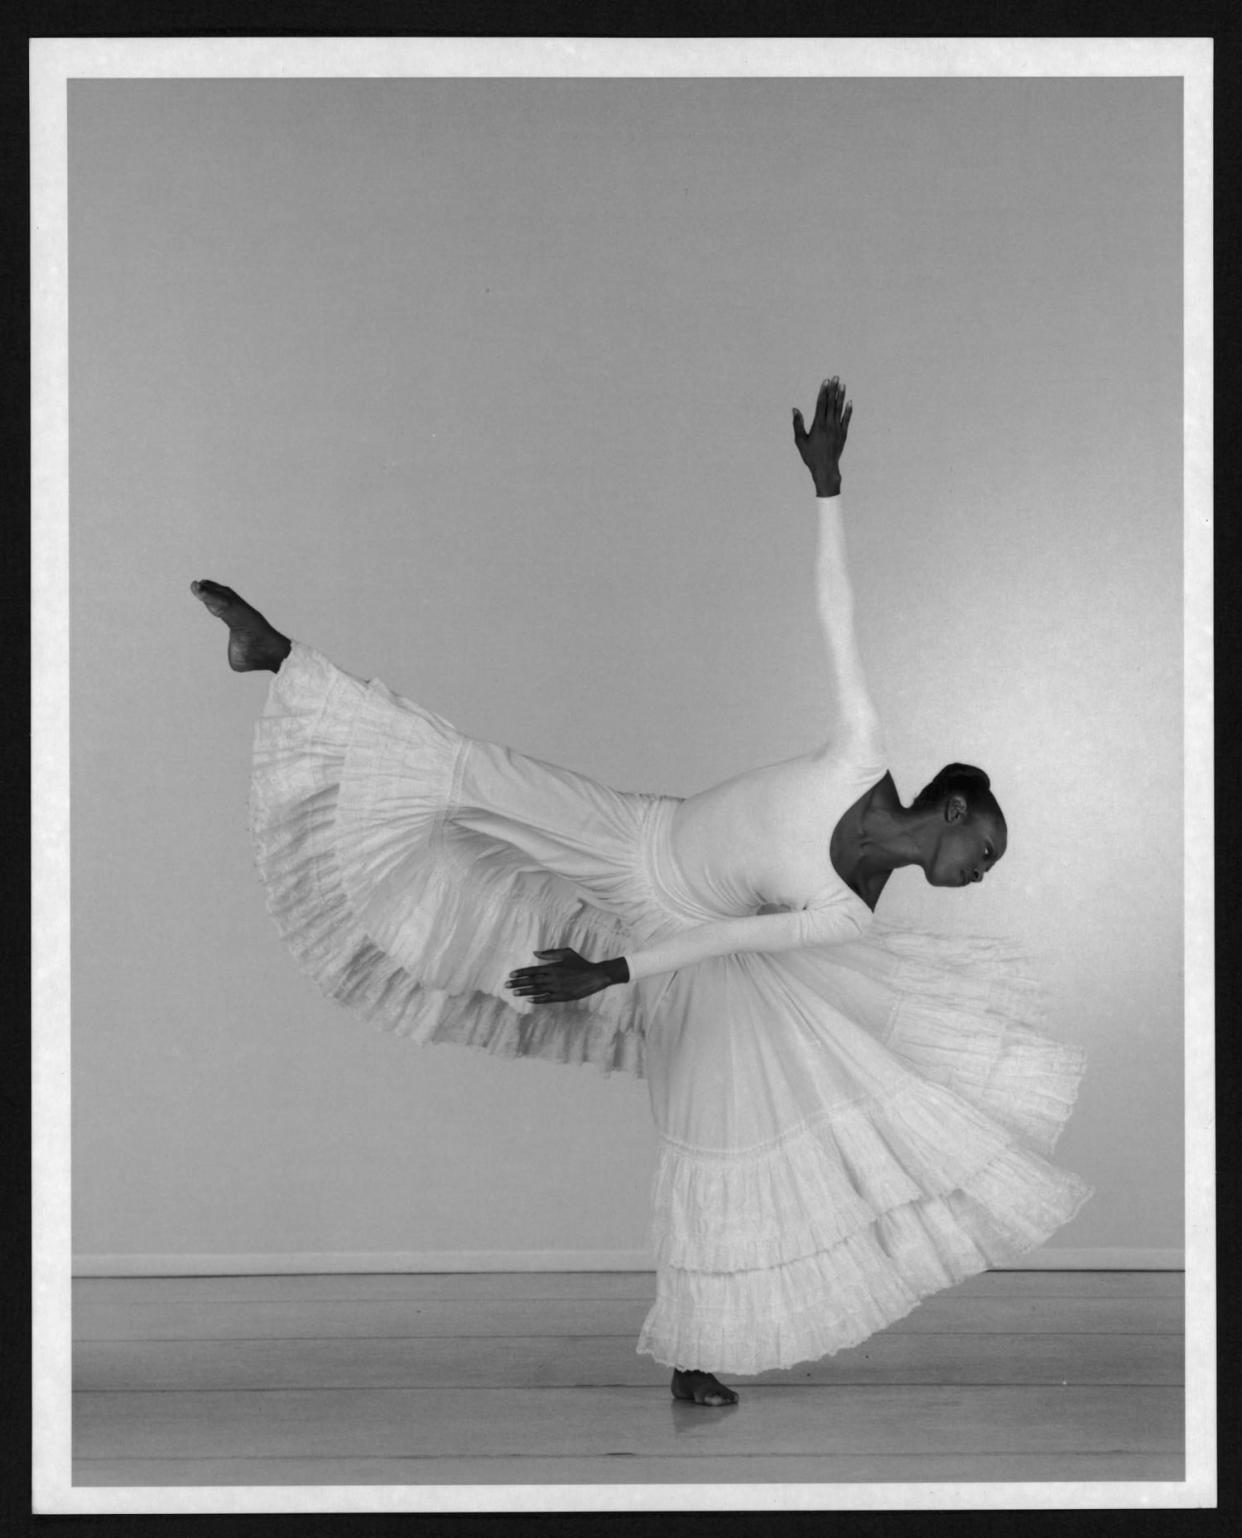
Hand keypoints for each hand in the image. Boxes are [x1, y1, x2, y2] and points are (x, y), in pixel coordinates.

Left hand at [506, 948, 612, 1004]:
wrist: (595, 976)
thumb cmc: (580, 963)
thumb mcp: (566, 953)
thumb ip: (550, 953)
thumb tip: (534, 953)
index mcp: (553, 967)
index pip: (533, 970)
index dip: (521, 973)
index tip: (510, 975)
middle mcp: (553, 978)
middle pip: (532, 981)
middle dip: (518, 983)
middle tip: (506, 985)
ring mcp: (557, 988)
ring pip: (537, 990)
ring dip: (525, 991)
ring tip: (514, 993)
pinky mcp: (563, 996)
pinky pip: (547, 999)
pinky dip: (538, 999)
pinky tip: (529, 1000)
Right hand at [793, 376, 851, 493]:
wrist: (825, 468)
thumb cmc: (810, 455)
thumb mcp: (800, 440)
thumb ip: (798, 424)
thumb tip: (795, 410)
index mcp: (818, 425)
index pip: (821, 404)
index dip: (823, 391)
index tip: (825, 381)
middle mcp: (829, 425)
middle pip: (831, 403)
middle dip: (833, 389)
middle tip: (835, 377)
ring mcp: (837, 429)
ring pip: (839, 409)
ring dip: (841, 396)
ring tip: (842, 385)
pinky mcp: (843, 434)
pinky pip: (846, 419)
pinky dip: (848, 410)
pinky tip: (849, 402)